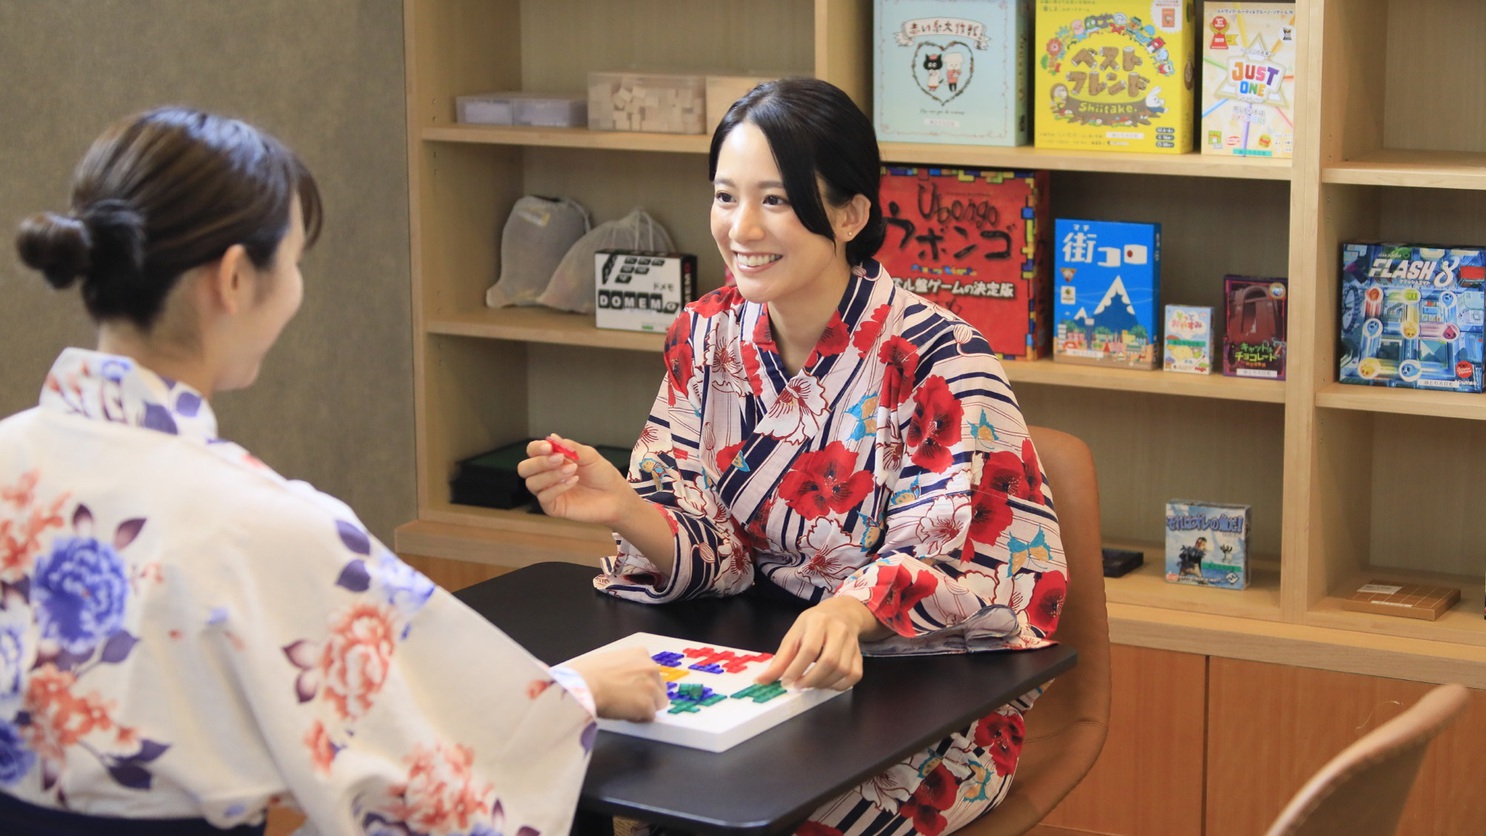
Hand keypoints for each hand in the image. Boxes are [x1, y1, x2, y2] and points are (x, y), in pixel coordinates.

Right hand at [517, 435, 633, 525]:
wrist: (616, 495)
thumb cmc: (602, 475)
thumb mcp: (589, 455)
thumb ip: (570, 447)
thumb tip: (552, 437)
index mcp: (551, 460)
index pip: (532, 451)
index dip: (536, 448)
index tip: (550, 447)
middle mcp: (546, 476)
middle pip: (524, 468)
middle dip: (539, 462)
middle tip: (559, 459)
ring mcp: (548, 492)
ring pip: (532, 483)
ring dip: (551, 475)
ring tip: (572, 470)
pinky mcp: (554, 507)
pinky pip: (544, 497)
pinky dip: (557, 488)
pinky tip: (573, 481)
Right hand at [565, 647, 668, 722]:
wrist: (582, 686)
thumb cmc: (585, 673)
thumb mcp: (609, 659)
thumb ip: (624, 667)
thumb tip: (623, 678)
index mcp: (641, 654)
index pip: (651, 672)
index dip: (640, 683)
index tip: (630, 689)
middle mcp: (651, 668)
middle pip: (659, 687)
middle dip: (647, 695)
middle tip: (628, 701)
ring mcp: (651, 687)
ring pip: (657, 704)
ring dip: (644, 708)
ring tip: (624, 708)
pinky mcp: (647, 706)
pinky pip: (649, 717)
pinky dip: (638, 719)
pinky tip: (623, 714)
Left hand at [754, 596, 884, 690]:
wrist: (842, 614)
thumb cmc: (813, 625)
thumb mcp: (794, 634)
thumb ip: (781, 658)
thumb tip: (763, 681)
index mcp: (818, 621)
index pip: (809, 649)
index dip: (796, 668)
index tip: (785, 682)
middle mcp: (839, 631)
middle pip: (829, 661)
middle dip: (811, 679)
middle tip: (797, 687)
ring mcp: (852, 643)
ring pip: (843, 670)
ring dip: (823, 684)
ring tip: (809, 685)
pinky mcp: (859, 655)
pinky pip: (854, 676)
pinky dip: (839, 686)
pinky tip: (826, 683)